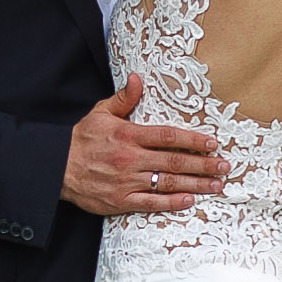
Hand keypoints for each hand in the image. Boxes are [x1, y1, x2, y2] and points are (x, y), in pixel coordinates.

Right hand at [63, 75, 229, 217]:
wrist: (56, 167)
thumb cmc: (81, 139)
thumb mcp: (100, 112)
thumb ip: (123, 98)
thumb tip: (138, 78)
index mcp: (128, 135)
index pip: (168, 136)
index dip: (193, 140)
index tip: (212, 143)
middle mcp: (131, 159)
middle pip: (175, 162)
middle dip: (203, 164)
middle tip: (225, 166)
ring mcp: (127, 181)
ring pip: (167, 183)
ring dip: (195, 185)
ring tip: (216, 184)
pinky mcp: (121, 200)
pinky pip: (151, 203)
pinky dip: (171, 203)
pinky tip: (189, 200)